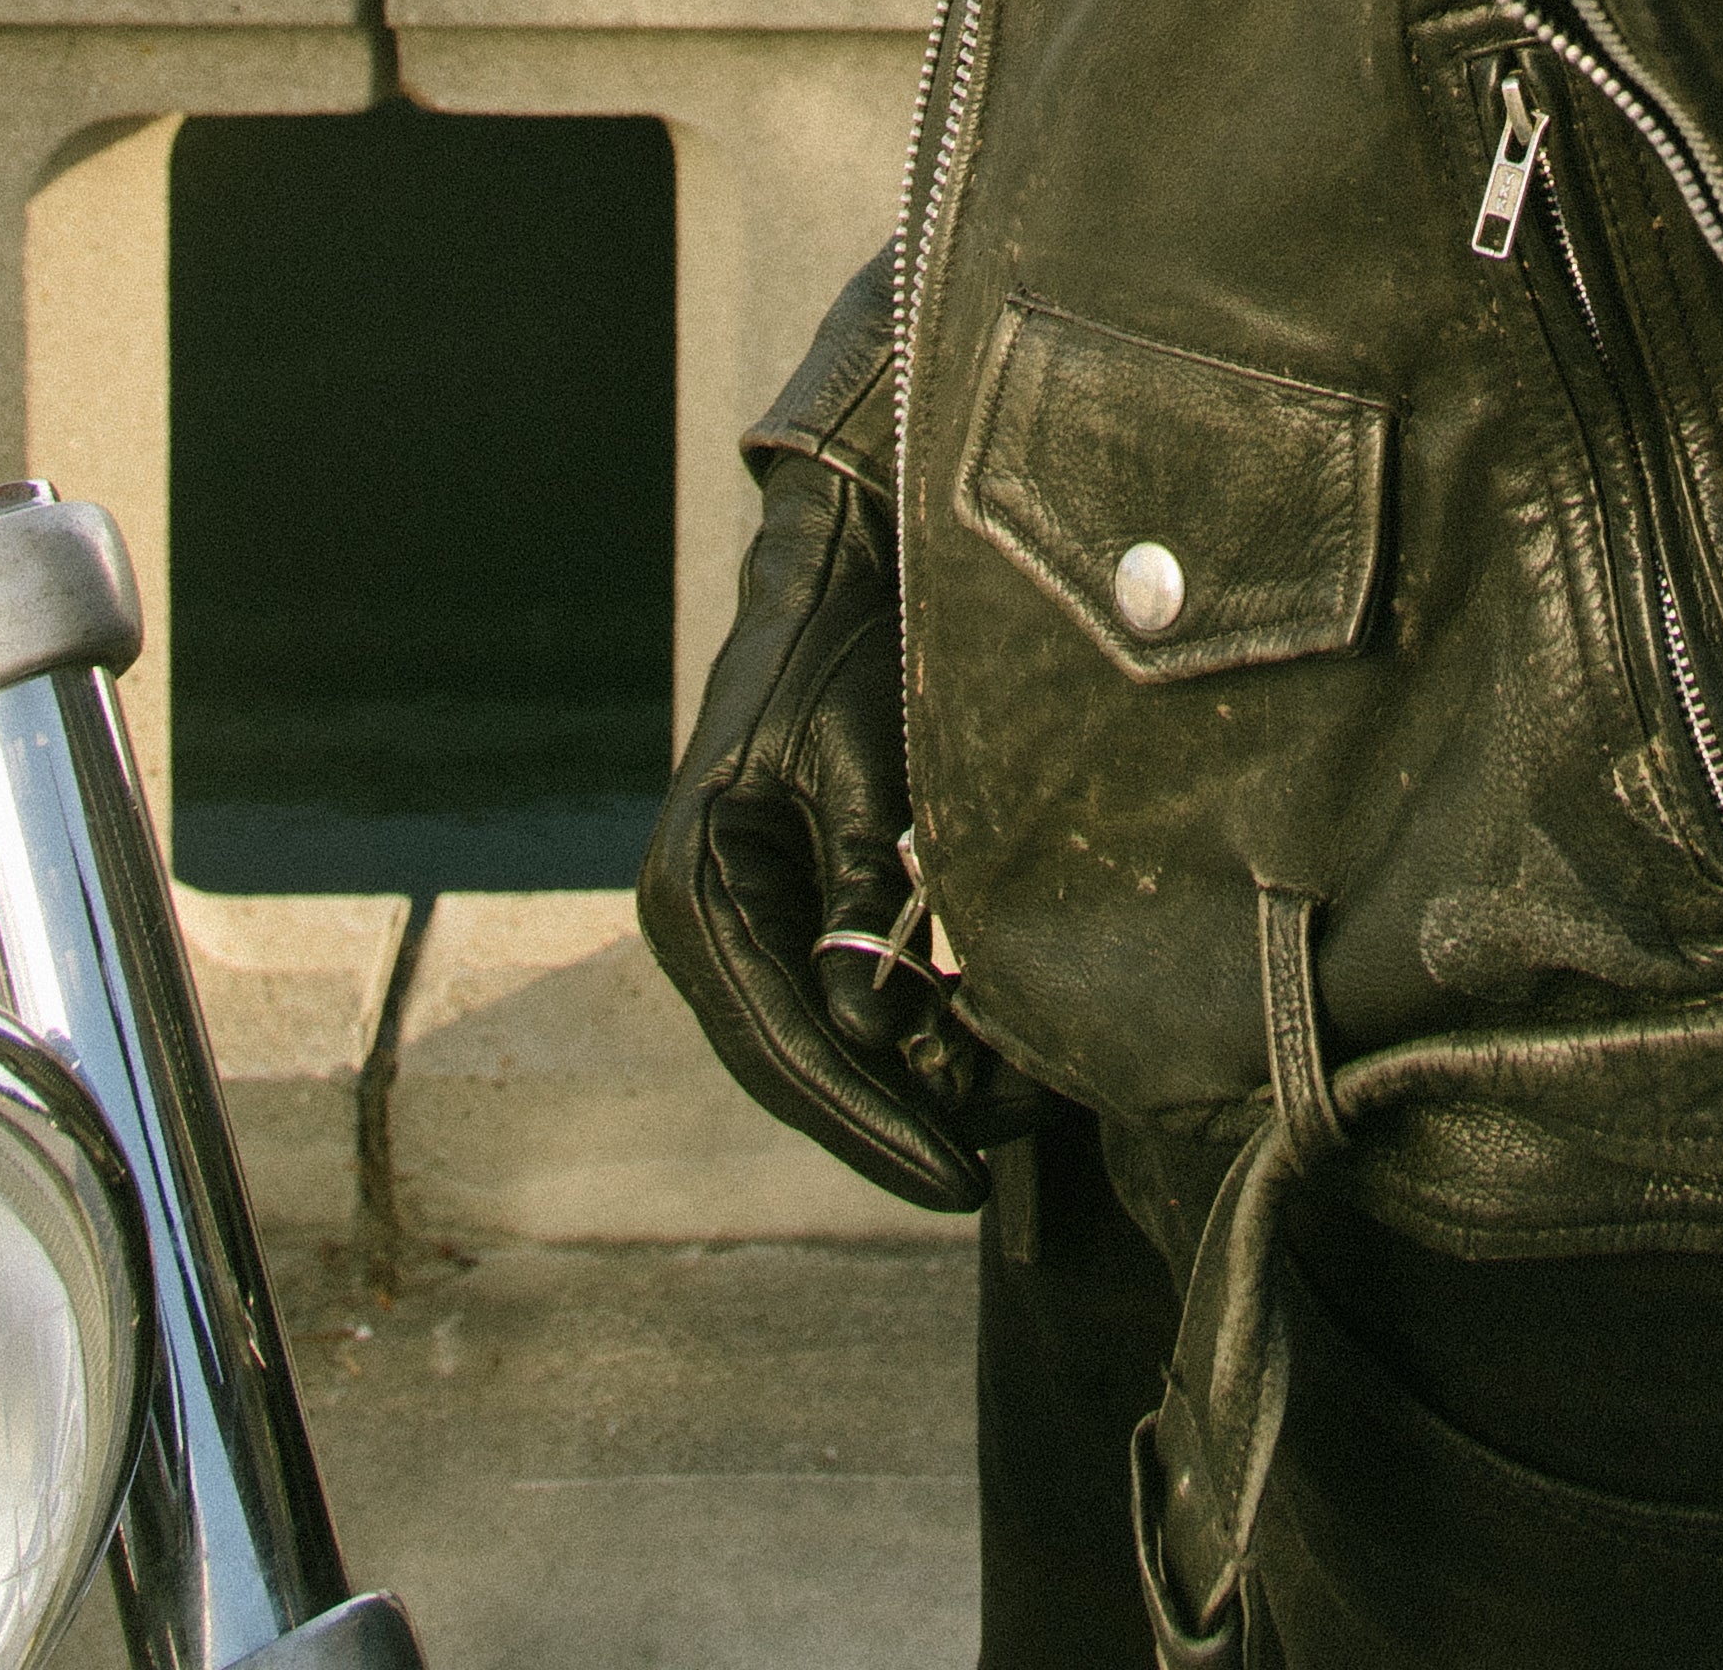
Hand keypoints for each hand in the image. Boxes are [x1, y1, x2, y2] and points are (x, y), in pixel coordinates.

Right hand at [641, 291, 1041, 1216]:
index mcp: (704, 874)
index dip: (866, 1118)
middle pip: (800, 1061)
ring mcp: (750, 905)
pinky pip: (844, 992)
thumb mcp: (869, 754)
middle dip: (902, 1110)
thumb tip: (875, 1025)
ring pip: (826, 1038)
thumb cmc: (860, 632)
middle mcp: (710, 906)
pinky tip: (985, 1038)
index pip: (780, 1038)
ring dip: (915, 1077)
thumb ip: (866, 886)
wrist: (852, 549)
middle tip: (1008, 1144)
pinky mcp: (794, 890)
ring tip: (1018, 1097)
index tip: (954, 1173)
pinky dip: (913, 1026)